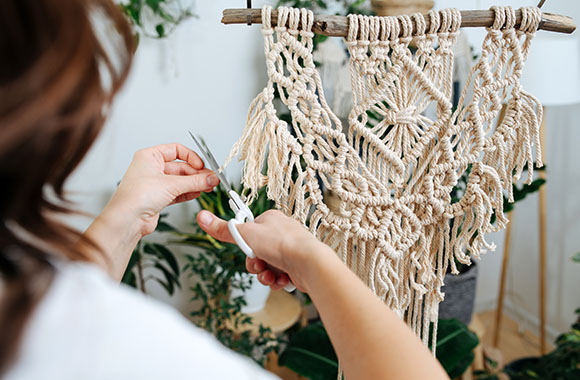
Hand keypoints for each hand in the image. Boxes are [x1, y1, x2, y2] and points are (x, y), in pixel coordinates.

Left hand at [105, 143, 219, 236]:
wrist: (127, 220)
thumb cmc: (136, 197)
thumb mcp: (171, 184)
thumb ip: (195, 181)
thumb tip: (211, 178)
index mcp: (149, 156)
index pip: (176, 150)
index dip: (191, 157)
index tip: (201, 166)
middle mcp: (151, 168)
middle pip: (181, 167)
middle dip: (197, 174)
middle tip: (211, 179)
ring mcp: (155, 183)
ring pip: (180, 180)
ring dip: (195, 184)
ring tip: (208, 187)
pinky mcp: (159, 198)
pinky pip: (178, 191)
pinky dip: (188, 192)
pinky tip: (198, 193)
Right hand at [197, 209, 329, 291]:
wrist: (310, 263)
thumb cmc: (282, 244)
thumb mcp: (246, 235)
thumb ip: (224, 229)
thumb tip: (201, 216)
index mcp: (271, 220)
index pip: (249, 231)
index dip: (244, 245)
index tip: (246, 249)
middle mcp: (281, 233)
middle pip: (256, 252)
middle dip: (255, 264)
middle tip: (259, 265)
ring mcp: (290, 250)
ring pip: (267, 266)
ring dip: (265, 275)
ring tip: (271, 276)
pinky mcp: (296, 266)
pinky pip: (278, 275)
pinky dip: (277, 280)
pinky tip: (281, 280)